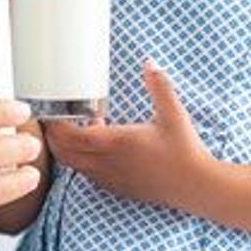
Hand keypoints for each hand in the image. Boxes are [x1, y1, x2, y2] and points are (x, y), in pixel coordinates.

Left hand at [45, 61, 212, 203]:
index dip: (56, 125)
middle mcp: (107, 162)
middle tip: (60, 120)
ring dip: (70, 149)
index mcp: (116, 142)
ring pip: (74, 166)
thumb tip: (150, 63)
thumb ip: (159, 86)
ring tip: (85, 129)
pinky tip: (101, 147)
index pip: (71, 136)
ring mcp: (110, 178)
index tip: (56, 112)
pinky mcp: (117, 187)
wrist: (195, 185)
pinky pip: (88, 175)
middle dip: (55, 137)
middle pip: (63, 154)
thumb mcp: (174, 113)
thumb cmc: (184, 150)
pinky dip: (83, 161)